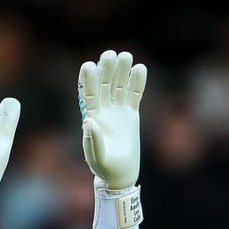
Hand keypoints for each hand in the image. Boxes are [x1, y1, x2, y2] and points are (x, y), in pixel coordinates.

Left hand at [77, 49, 146, 190]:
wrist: (120, 174)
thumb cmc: (104, 168)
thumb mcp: (97, 158)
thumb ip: (93, 141)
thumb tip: (88, 121)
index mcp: (92, 117)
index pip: (89, 94)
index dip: (88, 80)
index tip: (88, 65)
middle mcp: (104, 110)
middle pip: (105, 85)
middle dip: (107, 70)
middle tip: (110, 54)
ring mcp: (118, 111)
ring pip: (120, 86)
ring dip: (122, 71)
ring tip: (127, 56)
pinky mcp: (131, 115)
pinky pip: (134, 95)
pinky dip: (137, 83)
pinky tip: (140, 69)